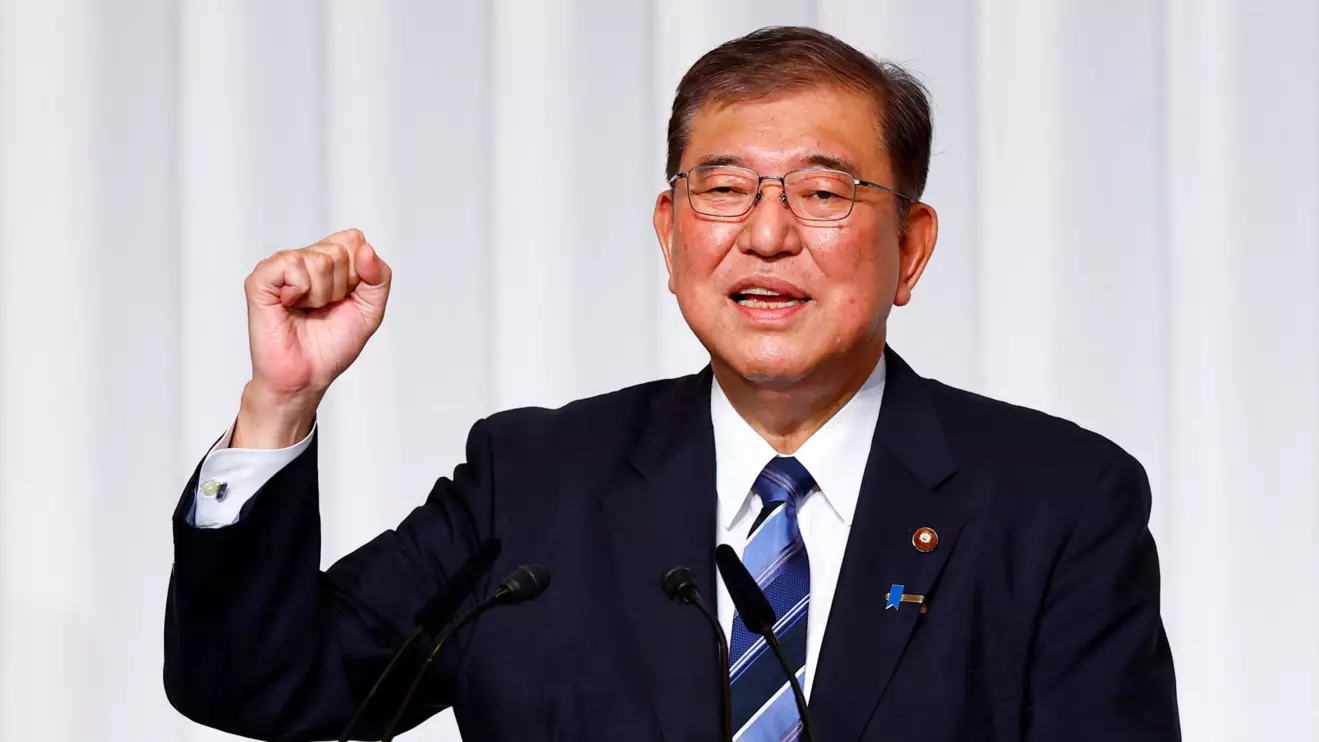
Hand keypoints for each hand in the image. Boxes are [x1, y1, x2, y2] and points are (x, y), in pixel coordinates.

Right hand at [234, 229, 391, 447]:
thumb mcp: (370, 310)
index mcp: (328, 261)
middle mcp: (304, 258)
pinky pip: (292, 263)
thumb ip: (380, 277)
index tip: (346, 299)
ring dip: (321, 294)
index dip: (359, 273)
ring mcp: (280, 267)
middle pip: (339, 250)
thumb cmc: (332, 345)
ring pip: (319, 260)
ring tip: (306, 310)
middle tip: (323, 309)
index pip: (354, 239)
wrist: (307, 376)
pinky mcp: (260, 279)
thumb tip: (365, 249)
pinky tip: (290, 304)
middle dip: (340, 287)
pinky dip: (300, 289)